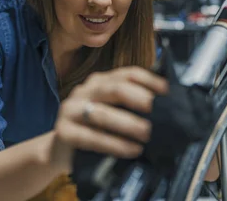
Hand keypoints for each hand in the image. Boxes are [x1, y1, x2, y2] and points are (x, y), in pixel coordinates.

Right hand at [52, 67, 168, 171]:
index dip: (149, 80)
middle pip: (115, 89)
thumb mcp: (111, 113)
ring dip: (128, 124)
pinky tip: (131, 150)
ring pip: (102, 113)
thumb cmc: (93, 130)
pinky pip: (91, 137)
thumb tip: (164, 109)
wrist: (59, 151)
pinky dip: (114, 144)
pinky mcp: (63, 132)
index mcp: (99, 82)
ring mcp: (71, 110)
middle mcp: (84, 91)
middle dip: (139, 99)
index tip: (166, 92)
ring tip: (146, 133)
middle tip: (158, 112)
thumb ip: (130, 107)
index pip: (127, 74)